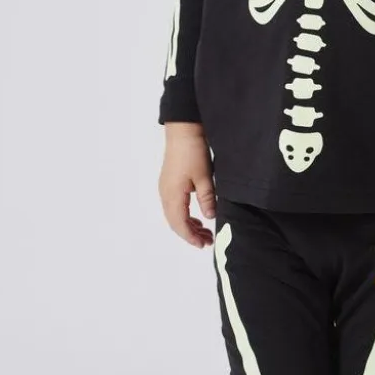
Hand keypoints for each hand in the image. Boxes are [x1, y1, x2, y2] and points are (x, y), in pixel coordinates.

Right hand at [159, 122, 216, 246]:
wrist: (183, 130)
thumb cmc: (193, 152)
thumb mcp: (205, 177)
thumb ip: (207, 199)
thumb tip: (209, 218)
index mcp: (172, 195)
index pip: (179, 223)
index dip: (191, 237)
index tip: (204, 244)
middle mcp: (165, 194)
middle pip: (175, 222)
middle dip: (190, 234)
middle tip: (207, 241)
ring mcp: (165, 188)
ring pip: (174, 214)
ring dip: (188, 225)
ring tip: (204, 231)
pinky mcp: (169, 182)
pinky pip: (174, 206)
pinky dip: (185, 215)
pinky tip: (197, 216)